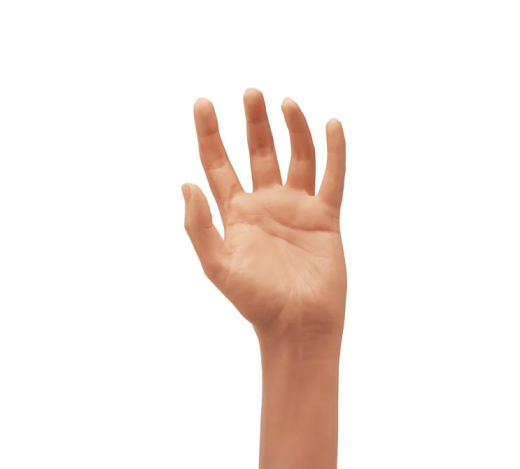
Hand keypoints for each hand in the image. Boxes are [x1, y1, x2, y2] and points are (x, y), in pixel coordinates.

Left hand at [181, 89, 346, 341]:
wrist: (298, 325)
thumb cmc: (256, 302)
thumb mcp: (218, 267)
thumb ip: (199, 227)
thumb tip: (186, 183)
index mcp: (236, 214)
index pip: (218, 164)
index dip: (209, 133)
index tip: (202, 102)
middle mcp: (265, 205)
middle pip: (257, 152)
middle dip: (252, 122)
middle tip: (250, 92)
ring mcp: (296, 209)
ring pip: (296, 157)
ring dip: (291, 129)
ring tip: (285, 102)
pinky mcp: (325, 218)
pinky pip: (332, 177)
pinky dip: (333, 152)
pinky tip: (331, 125)